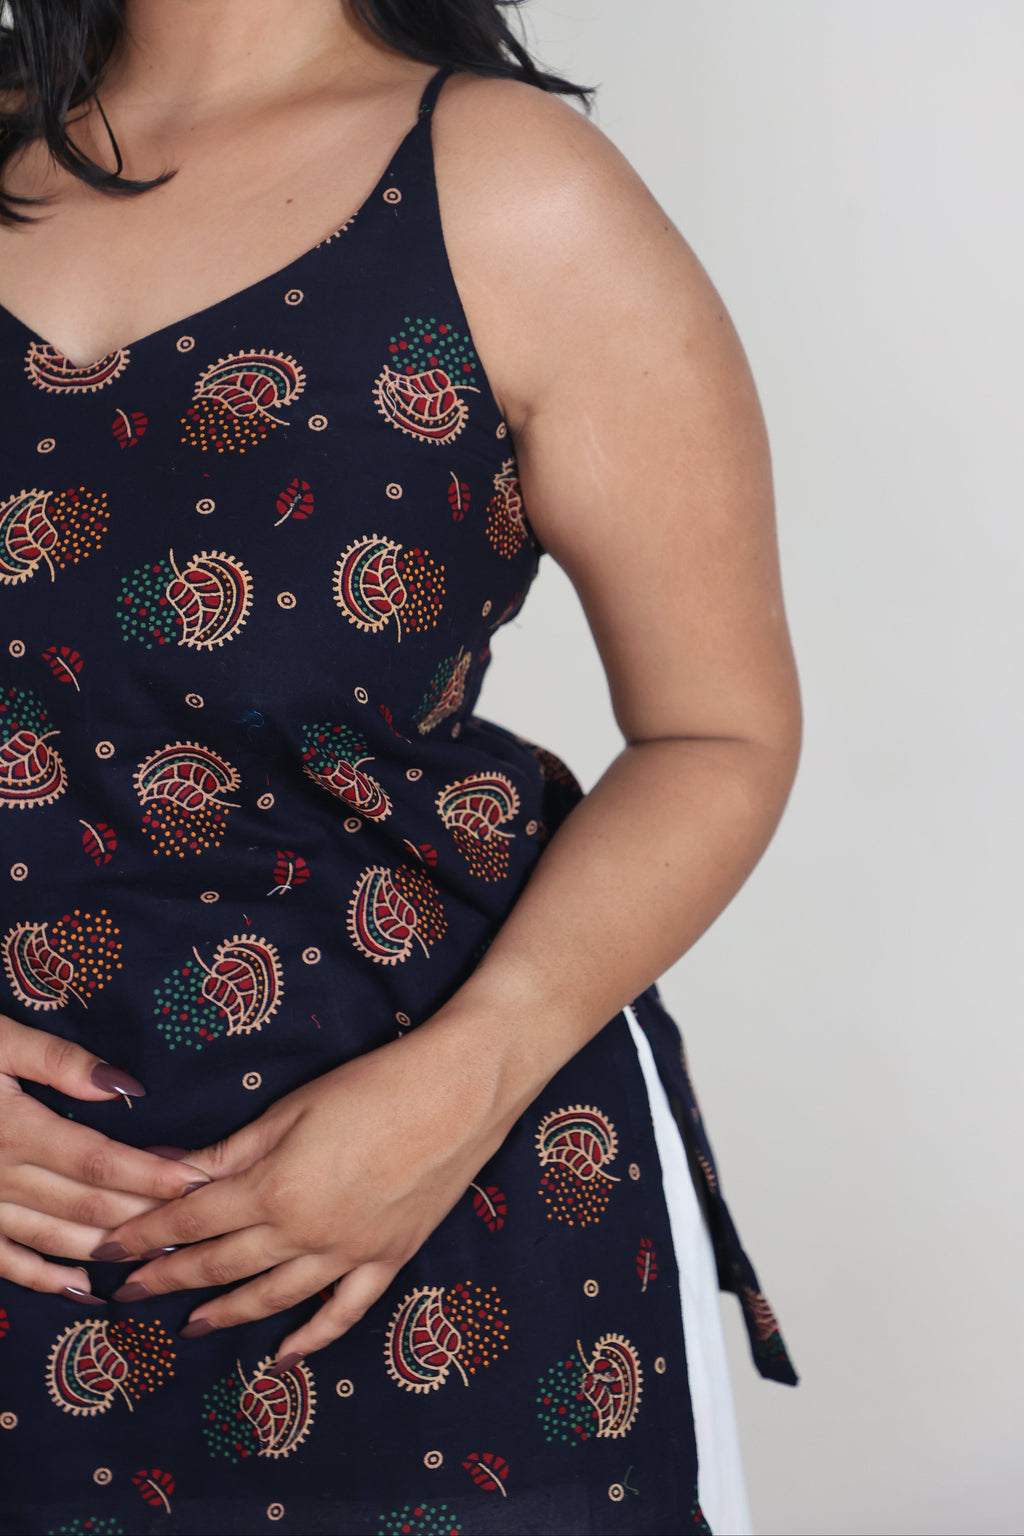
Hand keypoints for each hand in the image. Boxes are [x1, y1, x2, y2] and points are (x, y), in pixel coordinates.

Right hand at [0, 1012, 209, 1299]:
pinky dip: (44, 1277)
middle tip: (196, 1223)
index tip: (197, 1180)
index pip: (100, 1162)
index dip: (151, 1174)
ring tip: (159, 1254)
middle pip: (86, 1206)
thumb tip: (126, 1087)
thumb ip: (58, 1062)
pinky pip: (4, 1260)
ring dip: (108, 1250)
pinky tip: (84, 1288)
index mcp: (16, 1130)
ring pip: (54, 1239)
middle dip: (144, 1216)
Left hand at [97, 1016, 516, 1362]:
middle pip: (222, 1265)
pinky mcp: (389, 1258)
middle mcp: (305, 1233)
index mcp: (274, 1188)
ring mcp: (349, 1254)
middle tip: (129, 1292)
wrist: (461, 1090)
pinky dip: (311, 1338)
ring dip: (225, 1313)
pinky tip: (283, 1355)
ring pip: (273, 1297)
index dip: (145, 1235)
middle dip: (169, 1279)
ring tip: (189, 1325)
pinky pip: (343, 1311)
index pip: (191, 1220)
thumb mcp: (292, 1109)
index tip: (110, 1248)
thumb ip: (231, 1151)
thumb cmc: (374, 1085)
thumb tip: (170, 1170)